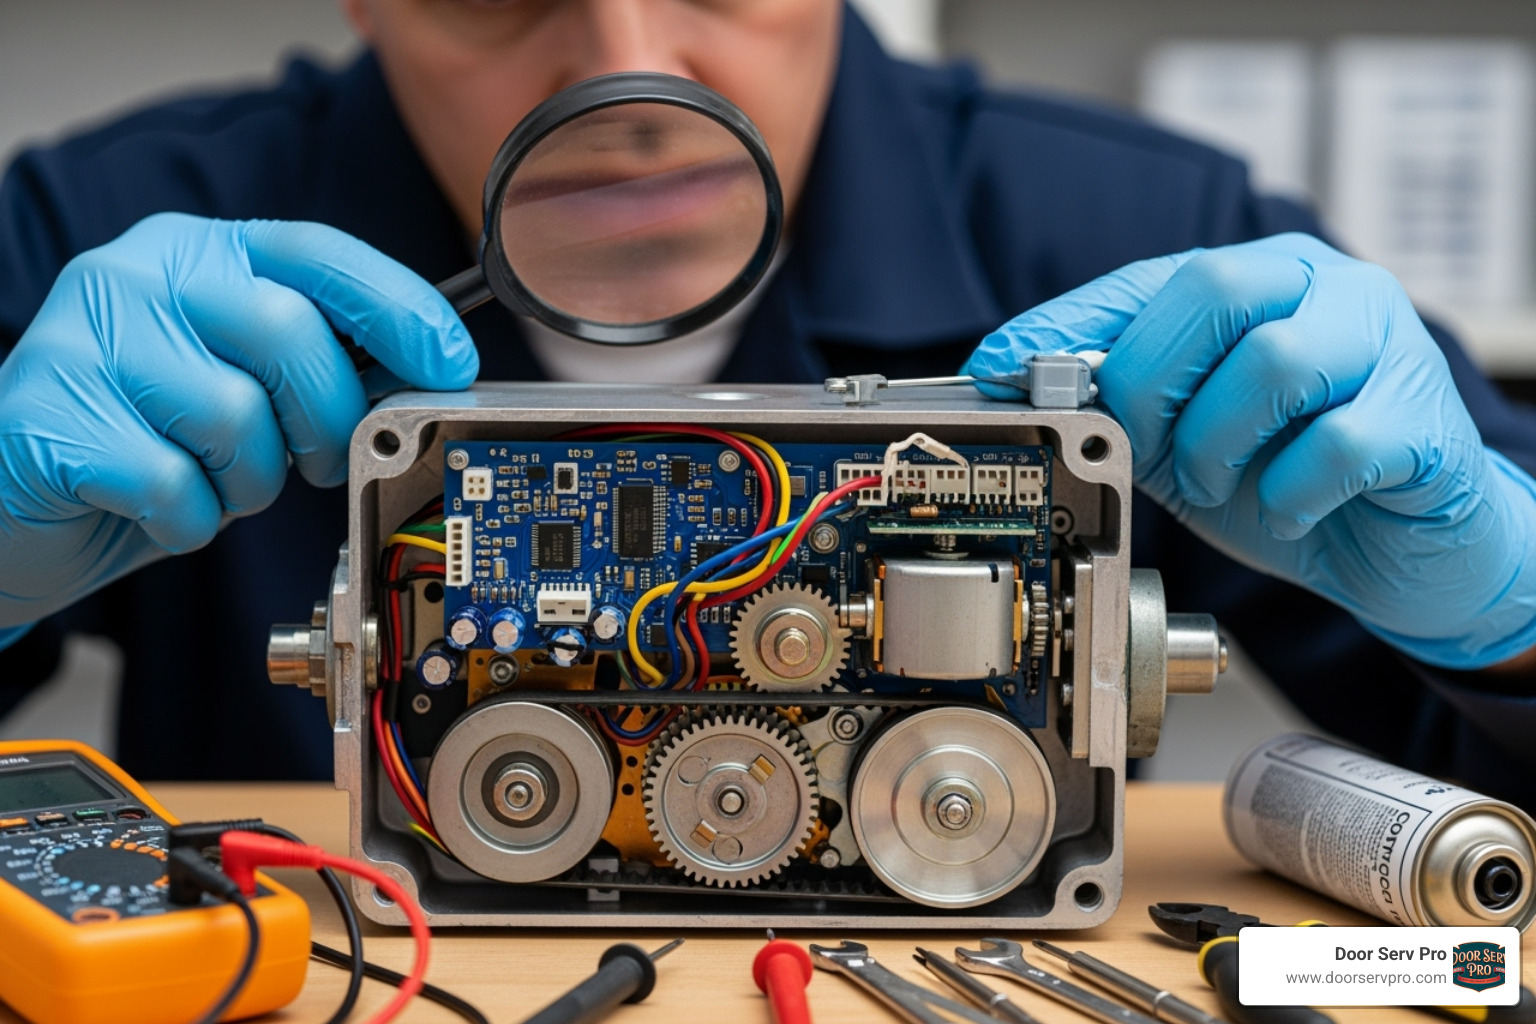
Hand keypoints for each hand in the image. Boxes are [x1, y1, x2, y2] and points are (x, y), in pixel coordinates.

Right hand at [0, 213, 477, 639]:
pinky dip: (188, 519)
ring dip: (249, 480)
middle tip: (317, 461)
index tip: (450, 361)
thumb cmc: (147, 440)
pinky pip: (172, 482)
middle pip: (287, 331)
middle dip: (327, 416)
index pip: (319, 253)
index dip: (398, 308)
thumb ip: (316, 364)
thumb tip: (424, 376)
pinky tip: (159, 508)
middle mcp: (138, 274)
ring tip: (213, 482)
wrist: (16, 502)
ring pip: (235, 415)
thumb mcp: (244, 384)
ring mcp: (82, 338)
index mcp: (200, 253)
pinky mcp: (48, 416)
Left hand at [963, 233, 1535, 669]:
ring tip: (1217, 484)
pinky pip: (1339, 441)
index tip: (997, 370)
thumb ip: (1117, 404)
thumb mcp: (1178, 441)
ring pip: (1274, 360)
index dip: (1065, 324)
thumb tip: (1012, 381)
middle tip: (1146, 450)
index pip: (1145, 278)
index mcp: (1255, 282)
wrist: (1400, 549)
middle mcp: (1322, 289)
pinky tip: (1286, 510)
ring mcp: (1384, 343)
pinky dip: (1289, 493)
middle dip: (1151, 382)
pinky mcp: (1424, 418)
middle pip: (1215, 288)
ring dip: (1216, 444)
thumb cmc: (1287, 479)